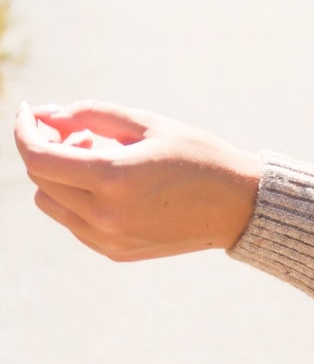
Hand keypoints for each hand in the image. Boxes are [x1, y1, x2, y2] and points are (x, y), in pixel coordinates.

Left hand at [13, 99, 262, 259]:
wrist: (239, 206)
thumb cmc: (198, 155)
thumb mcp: (148, 124)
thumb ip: (91, 115)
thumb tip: (47, 115)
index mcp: (114, 179)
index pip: (38, 158)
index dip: (24, 130)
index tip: (28, 111)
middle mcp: (105, 216)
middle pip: (42, 180)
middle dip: (46, 148)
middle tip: (77, 131)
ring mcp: (109, 239)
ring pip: (51, 203)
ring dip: (59, 176)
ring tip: (97, 157)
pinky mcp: (115, 252)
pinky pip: (73, 222)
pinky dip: (76, 198)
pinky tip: (109, 183)